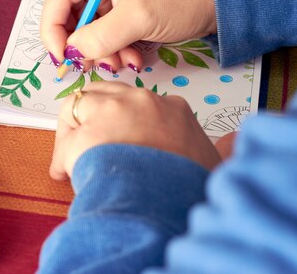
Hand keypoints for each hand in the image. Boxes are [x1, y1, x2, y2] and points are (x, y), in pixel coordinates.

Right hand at [40, 0, 216, 71]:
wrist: (219, 5)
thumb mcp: (139, 18)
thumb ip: (100, 37)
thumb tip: (72, 52)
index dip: (54, 29)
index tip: (61, 57)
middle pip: (70, 12)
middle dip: (81, 43)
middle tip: (91, 65)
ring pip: (87, 26)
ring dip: (100, 50)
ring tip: (121, 62)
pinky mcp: (121, 4)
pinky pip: (104, 30)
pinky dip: (113, 48)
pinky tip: (131, 57)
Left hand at [50, 81, 220, 180]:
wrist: (166, 202)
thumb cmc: (188, 186)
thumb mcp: (211, 161)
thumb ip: (221, 148)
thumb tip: (234, 142)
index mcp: (172, 109)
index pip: (140, 103)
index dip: (126, 122)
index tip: (121, 140)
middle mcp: (141, 102)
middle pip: (107, 94)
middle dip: (95, 117)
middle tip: (92, 144)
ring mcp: (112, 112)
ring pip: (81, 105)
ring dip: (75, 131)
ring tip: (76, 160)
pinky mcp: (85, 131)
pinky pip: (65, 137)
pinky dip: (62, 155)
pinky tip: (67, 173)